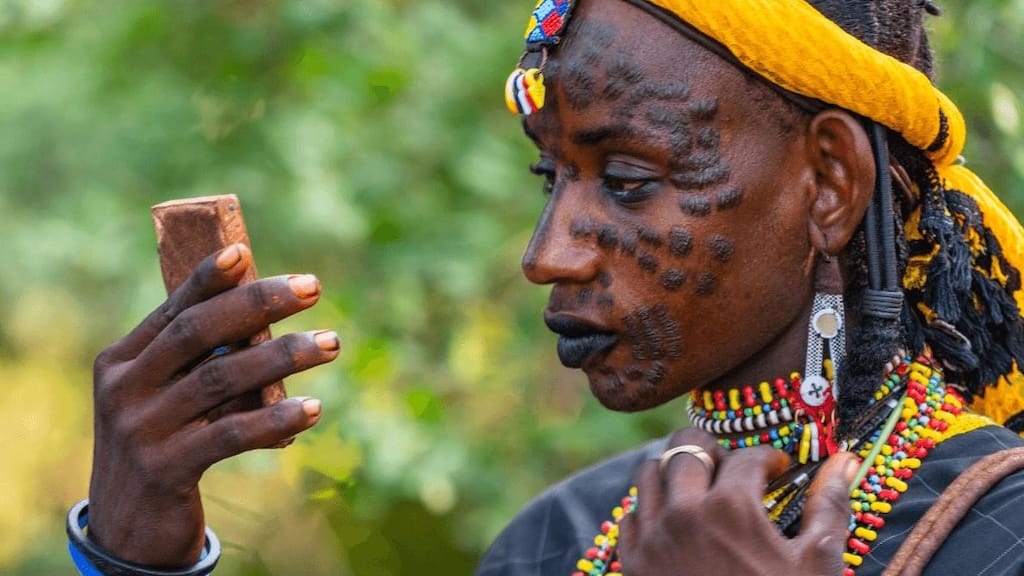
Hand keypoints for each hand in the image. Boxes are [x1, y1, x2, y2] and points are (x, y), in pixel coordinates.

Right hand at [87, 244, 339, 566]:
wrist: (128, 528)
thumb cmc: (163, 445)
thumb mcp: (169, 400)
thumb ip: (203, 364)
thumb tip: (271, 323)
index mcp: (121, 361)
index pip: (172, 309)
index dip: (207, 279)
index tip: (244, 252)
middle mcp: (123, 389)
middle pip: (197, 332)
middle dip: (259, 303)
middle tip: (312, 287)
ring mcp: (140, 430)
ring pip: (221, 378)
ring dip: (283, 357)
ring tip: (330, 344)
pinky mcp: (164, 469)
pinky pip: (230, 434)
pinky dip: (275, 419)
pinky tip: (315, 408)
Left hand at [619, 428, 856, 574]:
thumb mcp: (818, 564)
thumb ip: (829, 507)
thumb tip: (845, 462)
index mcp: (730, 508)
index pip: (745, 457)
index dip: (768, 458)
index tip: (778, 469)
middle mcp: (683, 513)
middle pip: (685, 447)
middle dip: (712, 449)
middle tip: (731, 467)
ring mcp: (651, 538)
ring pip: (648, 473)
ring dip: (673, 472)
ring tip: (699, 488)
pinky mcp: (632, 564)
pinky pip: (630, 515)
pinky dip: (650, 510)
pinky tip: (675, 524)